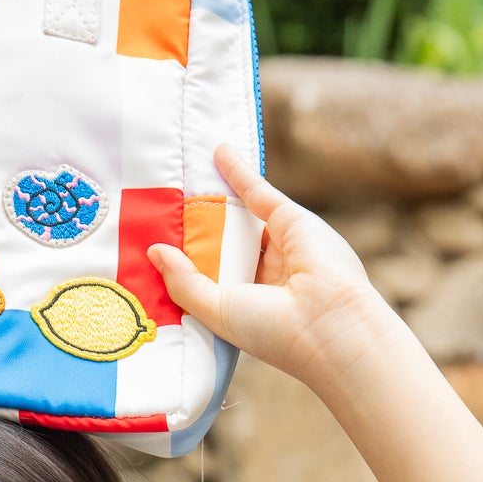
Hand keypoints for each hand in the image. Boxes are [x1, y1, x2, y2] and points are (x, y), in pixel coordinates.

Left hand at [147, 142, 396, 391]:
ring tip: (179, 174)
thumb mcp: (215, 310)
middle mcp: (261, 275)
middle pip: (220, 242)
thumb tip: (154, 251)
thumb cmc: (271, 329)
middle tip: (160, 204)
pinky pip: (257, 190)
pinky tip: (217, 152)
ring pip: (237, 215)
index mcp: (244, 303)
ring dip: (212, 196)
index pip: (208, 274)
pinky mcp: (290, 220)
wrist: (328, 324)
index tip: (154, 242)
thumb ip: (183, 282)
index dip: (183, 259)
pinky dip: (238, 170)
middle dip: (194, 227)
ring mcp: (277, 246)